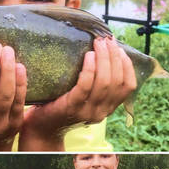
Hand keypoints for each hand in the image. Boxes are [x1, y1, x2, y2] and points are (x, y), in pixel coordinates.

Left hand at [21, 38, 135, 148]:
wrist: (40, 129)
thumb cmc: (59, 105)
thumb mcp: (83, 96)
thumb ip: (95, 82)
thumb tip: (103, 52)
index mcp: (108, 108)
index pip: (128, 87)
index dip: (127, 65)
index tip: (120, 49)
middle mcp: (101, 112)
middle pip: (117, 81)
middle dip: (114, 57)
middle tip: (107, 40)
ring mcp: (87, 112)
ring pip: (105, 83)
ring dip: (104, 59)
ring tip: (98, 43)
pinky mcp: (71, 108)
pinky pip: (85, 86)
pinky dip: (89, 69)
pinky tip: (88, 56)